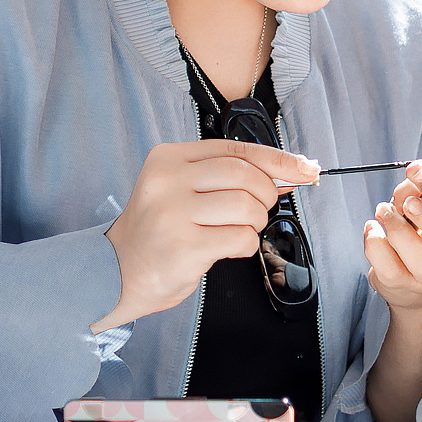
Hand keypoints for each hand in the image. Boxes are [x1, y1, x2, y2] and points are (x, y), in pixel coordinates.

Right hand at [92, 139, 318, 330]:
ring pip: (247, 207)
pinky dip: (245, 244)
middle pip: (246, 176)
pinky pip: (241, 238)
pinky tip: (225, 248)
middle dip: (266, 196)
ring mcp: (174, 213)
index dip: (278, 160)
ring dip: (254, 223)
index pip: (236, 150)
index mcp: (169, 158)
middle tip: (259, 211)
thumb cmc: (158, 231)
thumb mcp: (182, 189)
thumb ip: (227, 177)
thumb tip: (288, 173)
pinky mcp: (184, 246)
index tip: (305, 168)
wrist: (116, 271)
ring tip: (234, 231)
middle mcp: (168, 181)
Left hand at [363, 160, 421, 421]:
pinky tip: (380, 242)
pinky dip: (369, 238)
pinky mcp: (394, 289)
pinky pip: (371, 248)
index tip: (418, 178)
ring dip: (385, 219)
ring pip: (391, 229)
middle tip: (402, 205)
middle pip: (420, 216)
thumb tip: (420, 167)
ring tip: (392, 224)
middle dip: (404, 204)